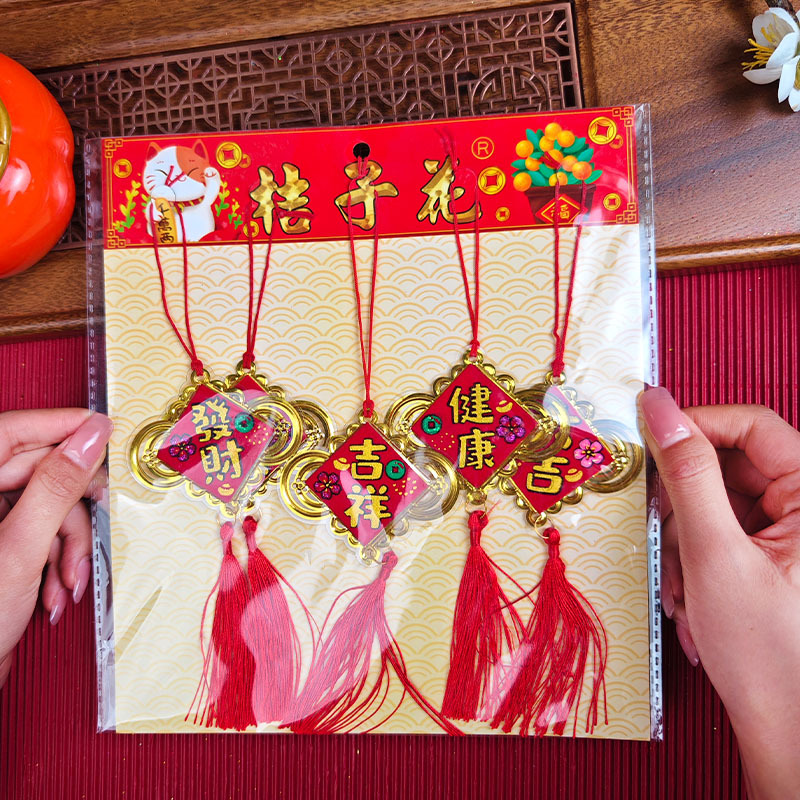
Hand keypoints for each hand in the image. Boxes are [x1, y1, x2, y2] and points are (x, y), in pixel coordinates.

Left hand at [0, 410, 112, 686]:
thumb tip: (89, 437)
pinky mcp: (3, 545)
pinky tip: (54, 589)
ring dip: (68, 546)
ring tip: (67, 580)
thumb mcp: (21, 547)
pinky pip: (42, 534)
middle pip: (41, 474)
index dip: (62, 426)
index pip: (15, 431)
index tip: (103, 428)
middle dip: (71, 513)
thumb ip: (57, 486)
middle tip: (98, 519)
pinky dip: (57, 561)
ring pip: (48, 508)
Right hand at [639, 390, 799, 799]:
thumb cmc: (767, 652)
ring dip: (683, 543)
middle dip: (683, 506)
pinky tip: (693, 601)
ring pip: (714, 504)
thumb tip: (659, 407)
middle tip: (663, 539)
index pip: (753, 426)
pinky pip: (718, 534)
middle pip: (727, 468)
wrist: (788, 731)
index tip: (648, 442)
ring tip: (685, 591)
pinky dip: (693, 561)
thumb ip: (686, 473)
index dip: (696, 426)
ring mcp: (786, 535)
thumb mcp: (714, 553)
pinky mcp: (768, 557)